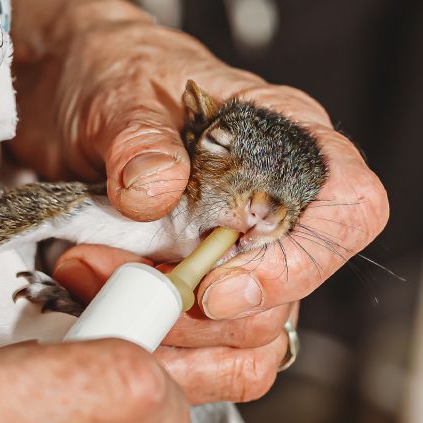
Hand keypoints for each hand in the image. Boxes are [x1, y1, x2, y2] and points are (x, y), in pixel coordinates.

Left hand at [0, 0, 387, 400]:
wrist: (71, 90)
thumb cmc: (116, 72)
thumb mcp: (120, 91)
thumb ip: (140, 138)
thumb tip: (155, 189)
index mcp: (286, 140)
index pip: (351, 208)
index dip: (301, 261)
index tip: (219, 287)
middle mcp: (273, 203)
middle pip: (290, 297)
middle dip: (196, 309)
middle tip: (118, 277)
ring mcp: (237, 252)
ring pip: (248, 339)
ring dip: (169, 335)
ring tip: (94, 281)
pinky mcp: (199, 285)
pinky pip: (206, 350)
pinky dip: (157, 348)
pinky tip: (107, 305)